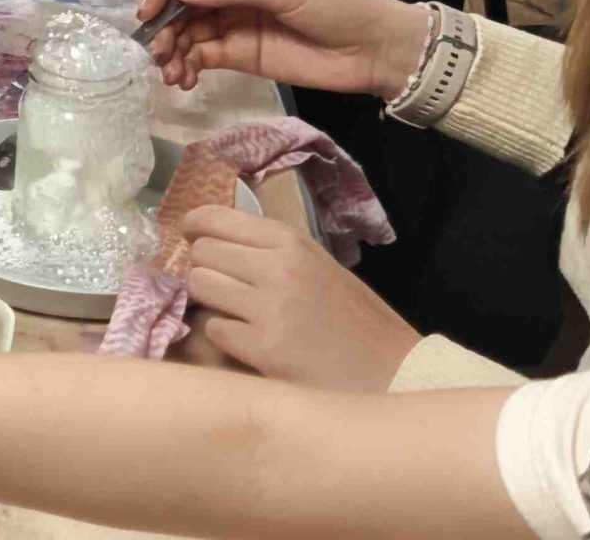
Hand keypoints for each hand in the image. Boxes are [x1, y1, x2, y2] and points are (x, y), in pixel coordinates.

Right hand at [136, 0, 427, 99]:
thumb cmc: (333, 5)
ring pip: (187, 31)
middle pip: (181, 1)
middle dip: (165, 25)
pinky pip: (201, 56)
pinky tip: (182, 79)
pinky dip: (187, 66)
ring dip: (173, 50)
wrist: (374, 51)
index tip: (149, 11)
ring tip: (170, 72)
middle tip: (157, 51)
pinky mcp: (239, 53)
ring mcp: (232, 21)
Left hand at [180, 206, 422, 387]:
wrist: (397, 372)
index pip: (214, 218)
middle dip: (203, 268)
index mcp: (291, 242)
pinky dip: (224, 335)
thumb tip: (212, 242)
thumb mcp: (320, 267)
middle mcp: (275, 267)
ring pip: (199, 286)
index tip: (192, 238)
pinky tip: (249, 342)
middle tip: (222, 286)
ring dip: (210, 301)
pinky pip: (214, 329)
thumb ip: (271, 252)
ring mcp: (268, 308)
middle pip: (200, 253)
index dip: (195, 228)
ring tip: (235, 313)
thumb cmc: (358, 321)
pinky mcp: (263, 349)